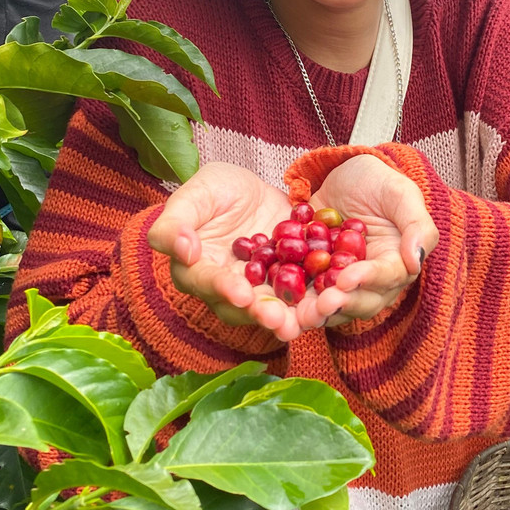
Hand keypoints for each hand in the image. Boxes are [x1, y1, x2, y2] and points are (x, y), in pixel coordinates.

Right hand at [147, 161, 301, 340]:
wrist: (253, 190)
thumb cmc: (214, 190)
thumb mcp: (193, 195)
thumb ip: (175, 224)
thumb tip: (182, 252)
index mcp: (197, 270)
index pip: (208, 283)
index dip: (223, 289)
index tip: (241, 294)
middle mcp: (228, 289)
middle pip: (243, 307)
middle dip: (262, 314)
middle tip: (278, 320)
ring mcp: (261, 289)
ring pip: (275, 309)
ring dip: (292, 318)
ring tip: (308, 319)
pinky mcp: (289, 282)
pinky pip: (304, 295)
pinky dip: (318, 300)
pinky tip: (334, 299)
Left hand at [294, 155, 438, 330]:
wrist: (342, 174)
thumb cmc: (378, 181)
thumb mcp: (401, 193)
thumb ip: (417, 225)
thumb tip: (417, 260)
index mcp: (396, 262)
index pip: (387, 277)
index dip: (368, 279)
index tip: (347, 278)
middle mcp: (370, 280)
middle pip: (360, 301)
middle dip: (341, 303)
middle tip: (322, 302)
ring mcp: (339, 280)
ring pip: (331, 304)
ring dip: (317, 311)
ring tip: (301, 312)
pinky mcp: (312, 276)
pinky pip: (302, 291)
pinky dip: (291, 297)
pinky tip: (275, 295)